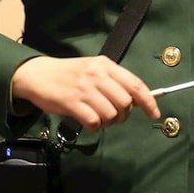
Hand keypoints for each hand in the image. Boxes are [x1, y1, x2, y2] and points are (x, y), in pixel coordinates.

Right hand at [10, 56, 159, 129]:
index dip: (149, 101)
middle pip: (125, 103)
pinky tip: (88, 121)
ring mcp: (84, 89)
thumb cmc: (69, 74)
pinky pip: (94, 122)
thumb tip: (136, 101)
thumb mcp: (94, 70)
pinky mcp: (71, 102)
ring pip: (111, 114)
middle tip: (114, 117)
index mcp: (106, 65)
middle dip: (124, 115)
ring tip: (98, 118)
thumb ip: (114, 82)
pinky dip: (94, 127)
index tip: (155, 114)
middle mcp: (97, 75)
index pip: (135, 85)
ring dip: (108, 122)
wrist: (37, 74)